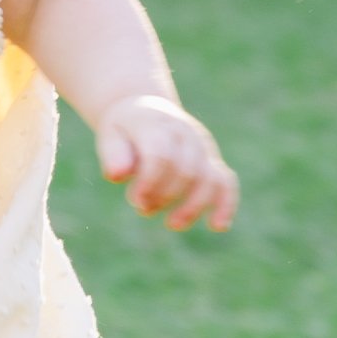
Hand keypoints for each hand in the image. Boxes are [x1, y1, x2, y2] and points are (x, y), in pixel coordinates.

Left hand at [94, 93, 237, 232]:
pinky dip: (226, 204)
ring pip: (208, 179)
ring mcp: (202, 147)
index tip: (135, 199)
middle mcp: (184, 133)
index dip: (150, 182)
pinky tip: (218, 226)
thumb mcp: (110, 134)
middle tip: (142, 207)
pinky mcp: (212, 161)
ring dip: (192, 206)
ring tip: (172, 224)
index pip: (161, 155)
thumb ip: (114, 153)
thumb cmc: (125, 130)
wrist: (144, 111)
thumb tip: (117, 176)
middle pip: (186, 171)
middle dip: (165, 196)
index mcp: (157, 124)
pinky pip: (226, 182)